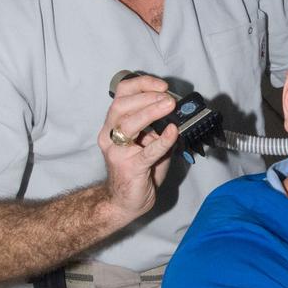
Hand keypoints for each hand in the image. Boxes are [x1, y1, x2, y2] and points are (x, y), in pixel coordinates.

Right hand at [97, 73, 177, 226]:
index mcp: (113, 125)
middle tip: (167, 98)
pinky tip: (173, 132)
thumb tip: (177, 113)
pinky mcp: (130, 168)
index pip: (121, 95)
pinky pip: (147, 151)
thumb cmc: (137, 171)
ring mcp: (117, 152)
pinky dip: (162, 140)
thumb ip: (158, 128)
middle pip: (121, 105)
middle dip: (146, 96)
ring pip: (128, 124)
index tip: (162, 85)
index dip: (141, 85)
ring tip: (169, 106)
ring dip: (151, 112)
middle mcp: (110, 136)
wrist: (126, 202)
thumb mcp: (148, 144)